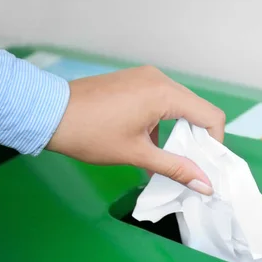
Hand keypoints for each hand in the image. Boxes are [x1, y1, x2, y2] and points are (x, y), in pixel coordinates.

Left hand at [46, 66, 224, 194]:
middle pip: (197, 110)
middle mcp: (160, 79)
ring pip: (180, 105)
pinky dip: (164, 122)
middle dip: (198, 138)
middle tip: (188, 163)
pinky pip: (162, 100)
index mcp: (165, 94)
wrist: (47, 113)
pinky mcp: (134, 80)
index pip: (211, 116)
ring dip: (180, 131)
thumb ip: (177, 168)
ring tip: (166, 156)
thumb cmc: (91, 134)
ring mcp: (146, 77)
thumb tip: (206, 185)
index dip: (214, 143)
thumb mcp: (137, 154)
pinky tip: (149, 143)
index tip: (204, 164)